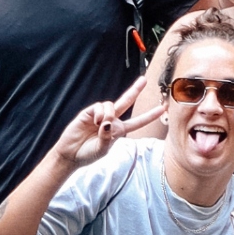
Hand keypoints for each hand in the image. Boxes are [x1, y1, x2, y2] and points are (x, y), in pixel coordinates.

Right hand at [49, 75, 164, 167]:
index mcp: (118, 130)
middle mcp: (111, 120)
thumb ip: (107, 138)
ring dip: (109, 114)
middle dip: (135, 90)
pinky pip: (100, 106)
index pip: (137, 122)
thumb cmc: (88, 154)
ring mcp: (100, 115)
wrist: (71, 154)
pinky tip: (95, 122)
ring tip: (100, 125)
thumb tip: (107, 123)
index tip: (163, 109)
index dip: (150, 116)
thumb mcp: (102, 150)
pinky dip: (100, 114)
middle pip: (126, 101)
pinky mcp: (89, 112)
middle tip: (144, 80)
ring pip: (111, 104)